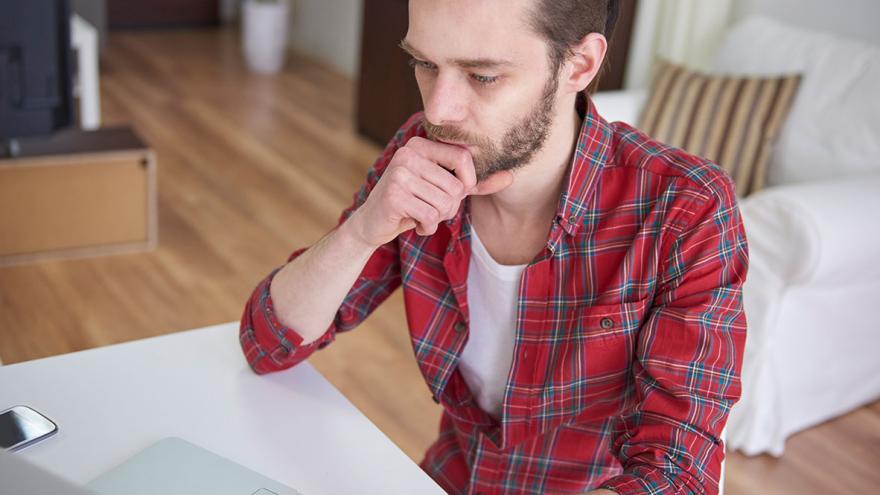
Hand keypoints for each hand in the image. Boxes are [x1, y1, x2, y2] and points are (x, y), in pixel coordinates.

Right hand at [349, 136, 512, 246]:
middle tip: (430, 208)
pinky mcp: (393, 196)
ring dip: (437, 218)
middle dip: (449, 207)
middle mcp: (408, 154)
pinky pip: (430, 217)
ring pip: (445, 204)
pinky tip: (412, 223)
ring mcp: (398, 173)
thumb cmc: (412, 203)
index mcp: (421, 145)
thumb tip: (511, 177)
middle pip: (455, 186)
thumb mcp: (445, 189)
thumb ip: (475, 183)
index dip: (467, 182)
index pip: (463, 158)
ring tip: (420, 214)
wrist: (373, 223)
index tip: (455, 193)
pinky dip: (426, 227)